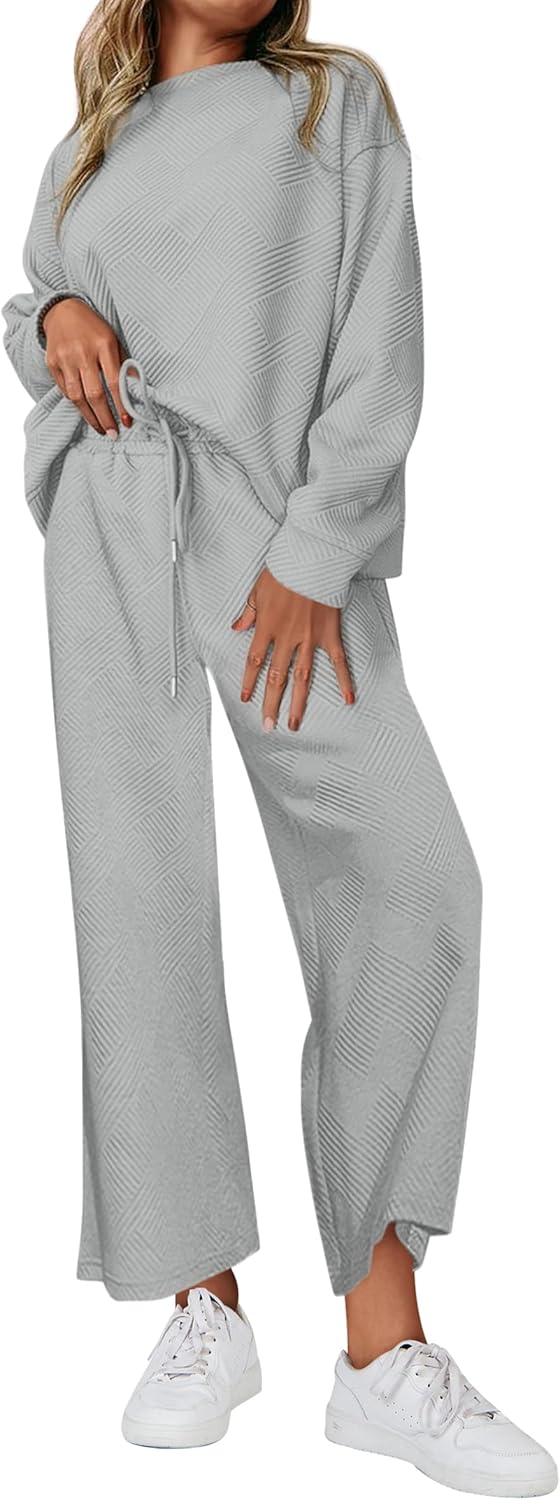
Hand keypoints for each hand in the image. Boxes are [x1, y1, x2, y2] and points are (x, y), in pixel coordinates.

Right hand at [42, 297, 131, 434]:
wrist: (62, 310)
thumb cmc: (93, 328)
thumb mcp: (114, 340)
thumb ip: (124, 364)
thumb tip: (136, 390)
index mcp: (103, 345)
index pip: (114, 382)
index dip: (121, 405)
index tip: (127, 422)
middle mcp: (82, 352)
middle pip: (94, 394)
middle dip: (105, 418)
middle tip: (113, 434)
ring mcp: (65, 358)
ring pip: (77, 397)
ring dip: (90, 417)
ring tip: (101, 429)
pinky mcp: (52, 363)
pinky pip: (65, 390)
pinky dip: (76, 404)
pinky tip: (86, 412)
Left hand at [232, 567, 354, 731]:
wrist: (312, 558)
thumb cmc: (284, 569)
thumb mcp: (258, 589)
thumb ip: (248, 612)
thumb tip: (236, 627)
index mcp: (267, 627)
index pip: (255, 662)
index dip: (249, 682)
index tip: (246, 700)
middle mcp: (287, 637)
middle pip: (277, 677)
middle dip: (271, 704)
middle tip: (268, 726)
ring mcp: (310, 638)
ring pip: (302, 677)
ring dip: (298, 702)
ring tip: (294, 723)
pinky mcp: (330, 634)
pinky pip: (338, 661)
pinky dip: (344, 680)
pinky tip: (348, 698)